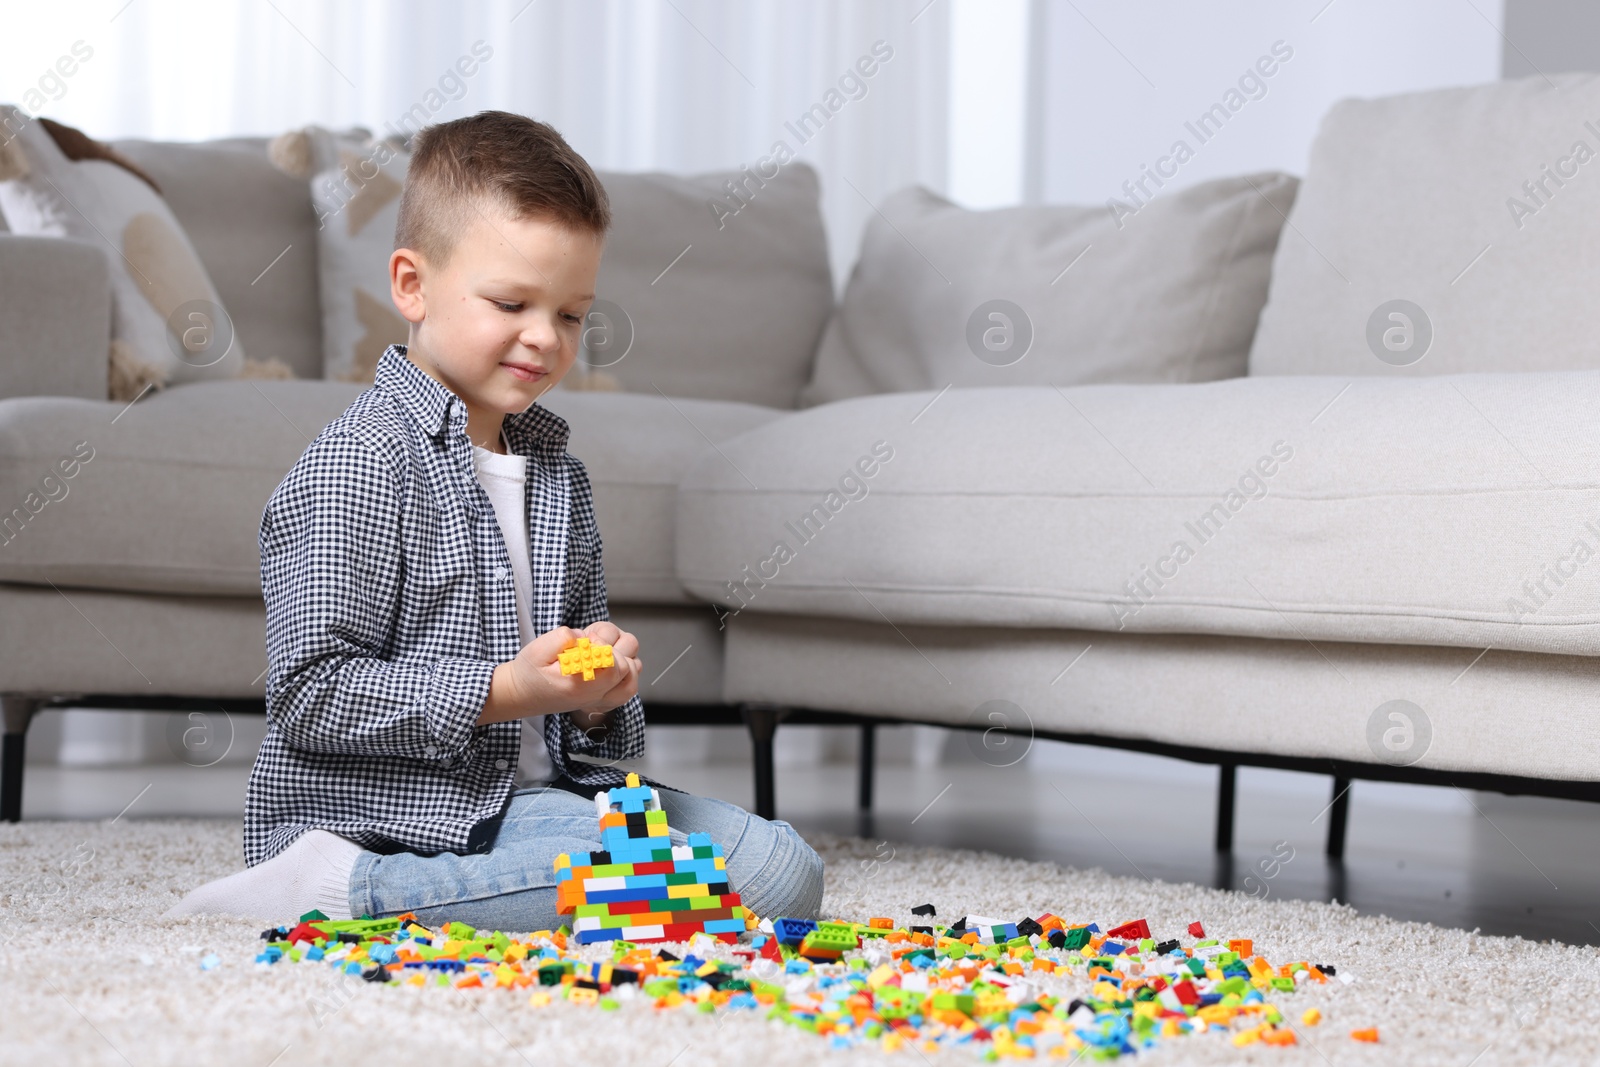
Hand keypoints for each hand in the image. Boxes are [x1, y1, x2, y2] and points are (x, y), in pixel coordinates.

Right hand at [502, 624, 640, 722]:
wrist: (522, 694)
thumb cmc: (530, 672)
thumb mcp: (538, 649)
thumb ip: (563, 638)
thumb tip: (586, 636)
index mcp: (581, 685)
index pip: (615, 665)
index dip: (605, 645)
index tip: (588, 639)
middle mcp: (595, 695)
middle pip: (629, 667)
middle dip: (615, 647)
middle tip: (593, 643)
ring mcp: (601, 699)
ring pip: (633, 677)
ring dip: (624, 657)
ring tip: (602, 650)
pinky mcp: (602, 699)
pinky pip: (627, 688)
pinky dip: (625, 671)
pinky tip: (608, 661)